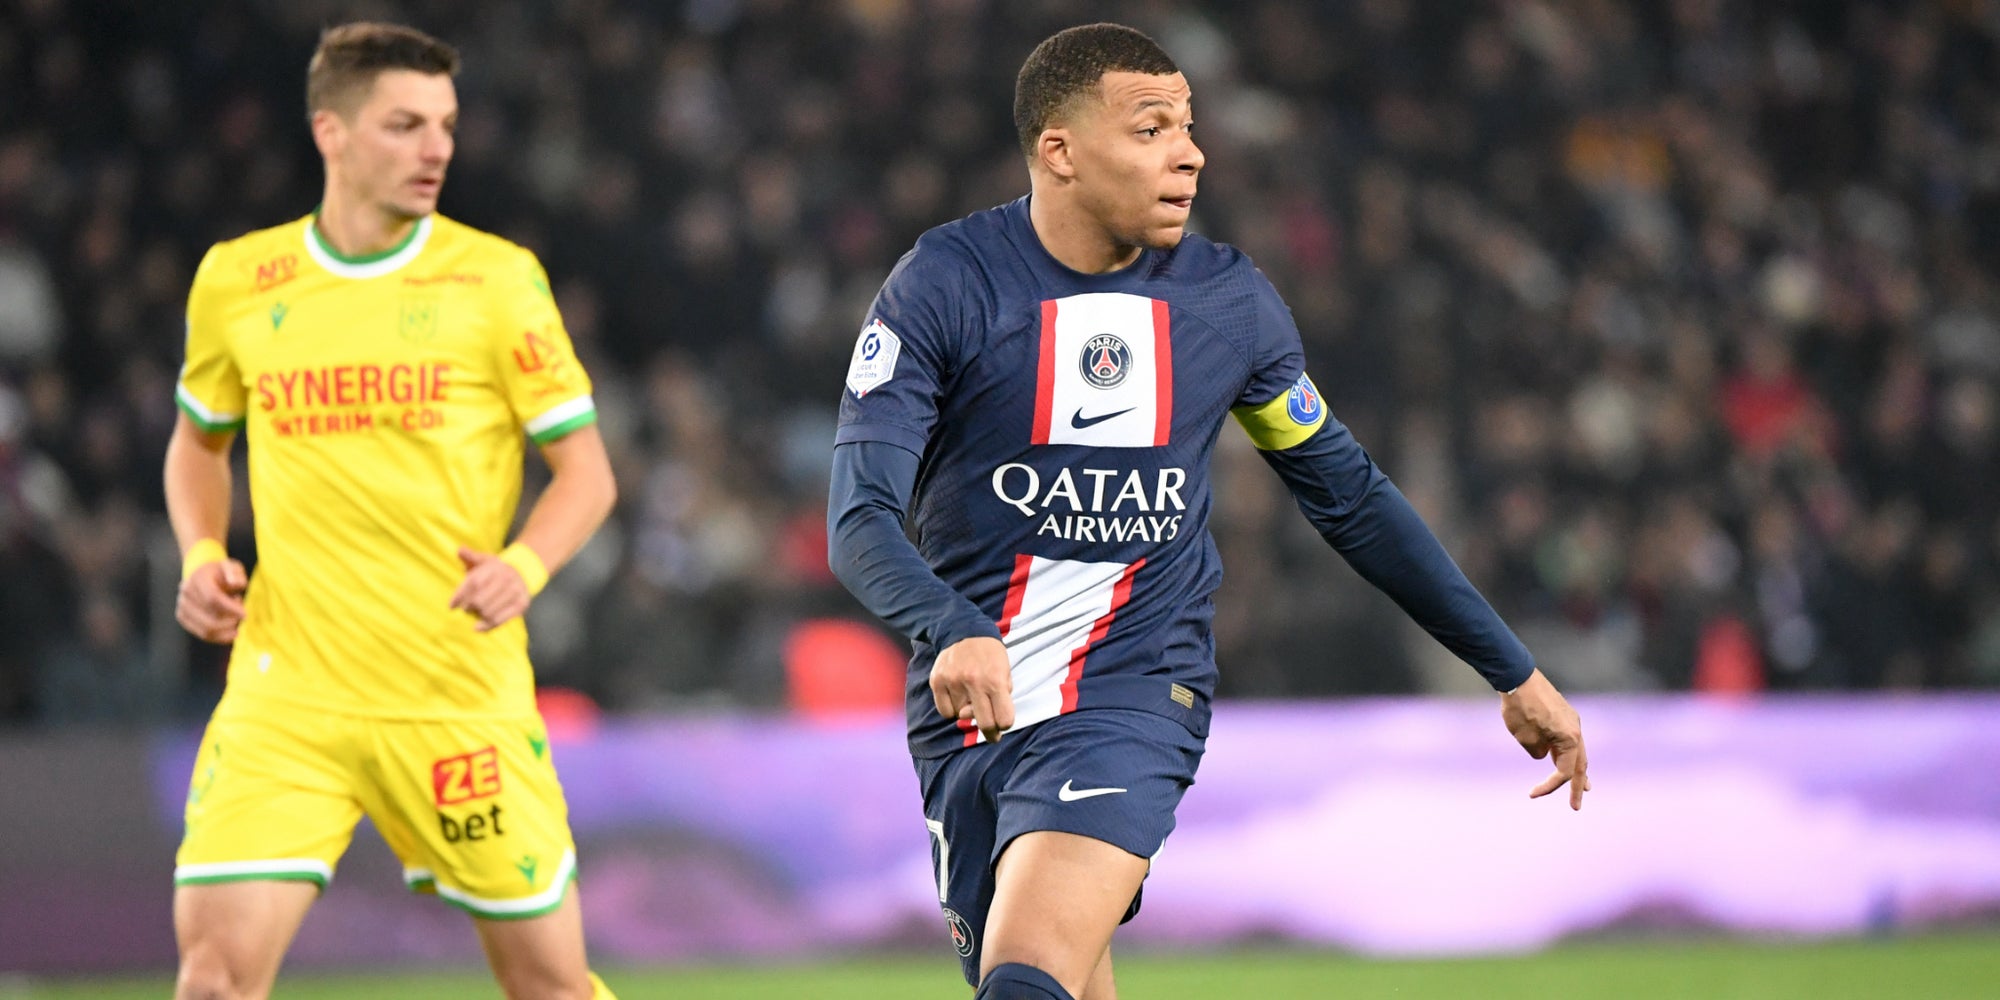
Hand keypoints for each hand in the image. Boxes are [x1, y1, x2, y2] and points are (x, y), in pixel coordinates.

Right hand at [177, 559, 247, 642]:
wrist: (203, 575)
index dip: (230, 608)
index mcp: (198, 578)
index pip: (213, 598)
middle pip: (209, 617)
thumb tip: (234, 584)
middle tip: (241, 617)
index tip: (245, 614)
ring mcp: (182, 606)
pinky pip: (201, 634)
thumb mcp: (232, 567)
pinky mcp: (182, 617)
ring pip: (205, 629)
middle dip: (230, 621)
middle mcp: (186, 592)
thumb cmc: (222, 573)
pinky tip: (231, 633)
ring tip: (235, 622)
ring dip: (226, 629)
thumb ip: (235, 573)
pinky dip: (219, 637)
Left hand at [449, 546, 529, 631]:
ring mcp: (515, 592)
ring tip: (475, 613)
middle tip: (465, 609)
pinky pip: (499, 620)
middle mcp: (506, 579)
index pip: (473, 583)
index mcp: (495, 567)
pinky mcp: (521, 605)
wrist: (523, 574)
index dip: (459, 595)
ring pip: (488, 612)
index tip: (451, 606)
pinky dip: (486, 626)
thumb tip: (460, 550)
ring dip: (477, 616)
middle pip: (479, 600)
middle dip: (468, 607)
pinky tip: (478, 627)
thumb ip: (471, 556)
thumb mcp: (484, 560)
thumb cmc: (496, 570)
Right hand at [931, 636, 1013, 742]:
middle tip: (992, 734)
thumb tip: (987, 720)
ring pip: (962, 717)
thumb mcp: (1005, 671)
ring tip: (970, 698)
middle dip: (990, 733)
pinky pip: (945, 711)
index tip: (1002, 725)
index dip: (1005, 725)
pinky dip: (952, 710)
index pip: (1004, 718)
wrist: (964, 631)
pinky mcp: (937, 681)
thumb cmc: (990, 655)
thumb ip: (1001, 696)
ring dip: (968, 713)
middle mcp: (974, 681)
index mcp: (995, 680)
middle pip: (984, 723)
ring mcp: (953, 681)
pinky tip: (957, 698)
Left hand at [1500, 669, 1590, 809]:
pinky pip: (1568, 739)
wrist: (1517, 677)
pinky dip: (1567, 753)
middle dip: (1576, 786)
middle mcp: (1576, 730)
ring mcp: (1571, 721)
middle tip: (1576, 805)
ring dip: (1577, 770)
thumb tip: (1544, 753)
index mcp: (1570, 739)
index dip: (1549, 786)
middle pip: (1580, 764)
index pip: (1564, 772)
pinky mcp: (1563, 715)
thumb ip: (1538, 752)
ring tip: (1583, 786)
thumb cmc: (1520, 709)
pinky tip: (1563, 758)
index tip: (1532, 794)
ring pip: (1577, 751)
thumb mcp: (1526, 739)